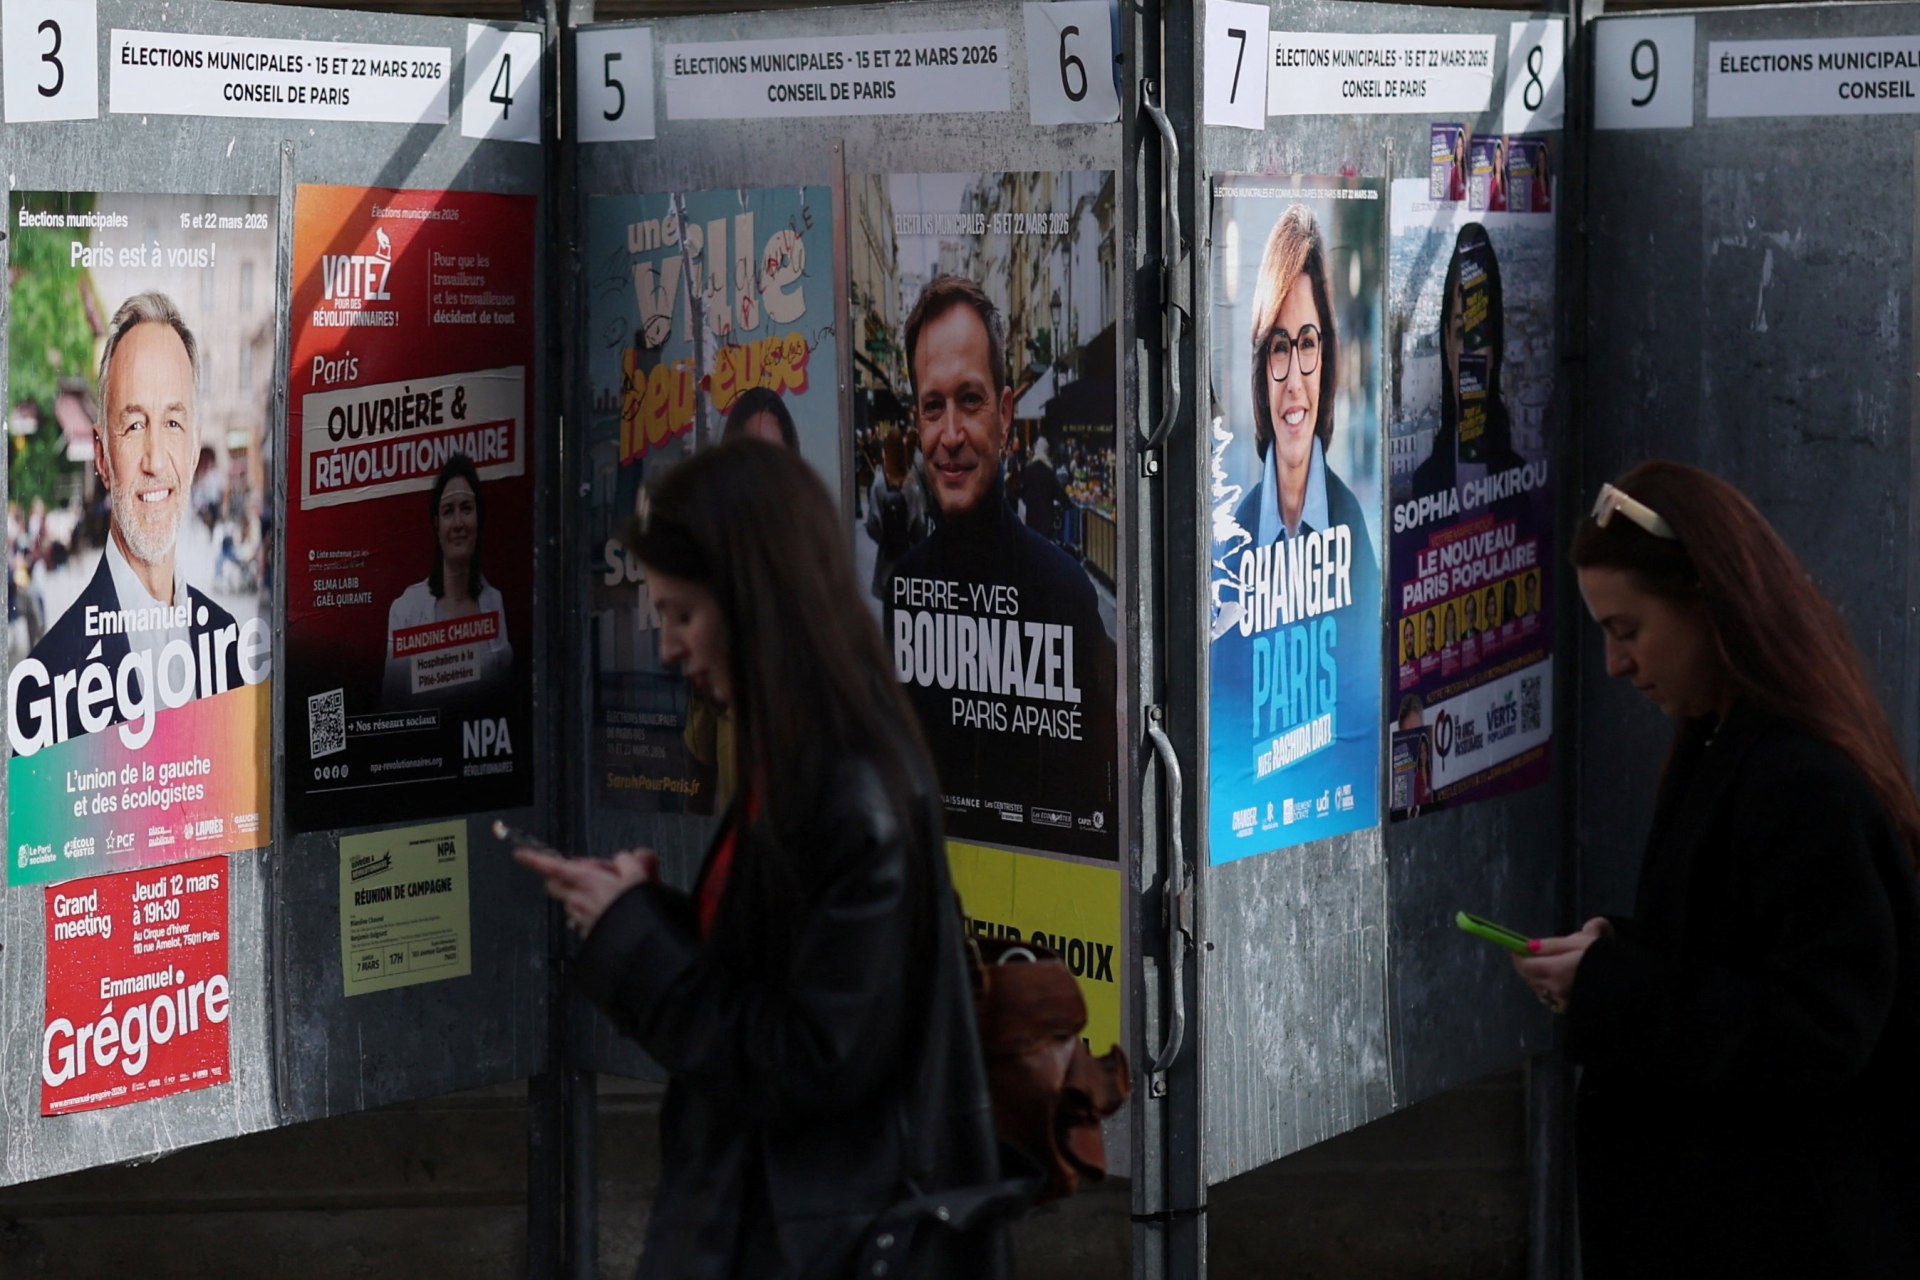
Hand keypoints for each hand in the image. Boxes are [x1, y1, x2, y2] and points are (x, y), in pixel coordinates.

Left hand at [514, 845, 657, 937]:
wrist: (637, 945)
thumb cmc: (635, 911)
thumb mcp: (638, 873)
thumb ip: (628, 860)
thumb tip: (626, 858)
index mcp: (586, 880)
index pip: (552, 867)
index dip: (534, 859)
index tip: (520, 854)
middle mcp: (577, 900)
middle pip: (554, 883)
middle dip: (562, 876)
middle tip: (588, 872)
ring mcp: (579, 918)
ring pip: (569, 900)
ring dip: (581, 894)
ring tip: (610, 894)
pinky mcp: (586, 932)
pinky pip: (580, 916)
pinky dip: (590, 910)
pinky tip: (611, 911)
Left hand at [1510, 916, 1611, 1012]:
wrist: (1633, 988)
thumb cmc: (1609, 960)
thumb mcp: (1584, 943)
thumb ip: (1554, 945)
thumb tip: (1530, 945)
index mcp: (1557, 970)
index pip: (1524, 963)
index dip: (1517, 953)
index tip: (1516, 945)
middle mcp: (1555, 989)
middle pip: (1528, 976)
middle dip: (1526, 964)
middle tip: (1530, 953)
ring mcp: (1562, 1002)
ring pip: (1537, 986)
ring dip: (1536, 975)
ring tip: (1547, 965)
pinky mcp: (1569, 1010)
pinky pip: (1549, 996)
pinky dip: (1548, 986)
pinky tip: (1559, 979)